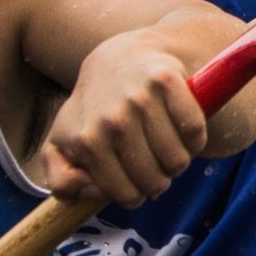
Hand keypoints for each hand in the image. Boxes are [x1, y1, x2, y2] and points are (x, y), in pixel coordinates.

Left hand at [40, 33, 216, 206]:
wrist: (118, 58)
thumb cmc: (92, 109)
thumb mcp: (61, 143)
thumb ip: (60, 178)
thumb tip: (83, 191)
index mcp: (87, 141)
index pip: (125, 193)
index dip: (136, 196)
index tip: (136, 184)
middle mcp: (112, 119)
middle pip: (154, 180)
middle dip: (159, 182)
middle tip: (156, 169)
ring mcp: (140, 97)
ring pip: (177, 158)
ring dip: (179, 163)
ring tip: (170, 154)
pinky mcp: (166, 79)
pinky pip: (193, 129)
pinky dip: (196, 141)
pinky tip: (184, 137)